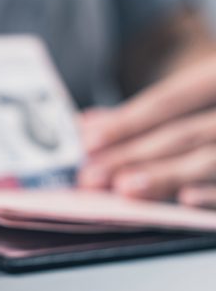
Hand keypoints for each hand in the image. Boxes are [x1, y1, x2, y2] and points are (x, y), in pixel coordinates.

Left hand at [77, 55, 215, 208]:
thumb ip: (152, 112)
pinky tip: (185, 200)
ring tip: (126, 188)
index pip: (170, 100)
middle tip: (92, 176)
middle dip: (134, 156)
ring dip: (167, 175)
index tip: (88, 141)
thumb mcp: (204, 89)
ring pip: (212, 158)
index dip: (128, 120)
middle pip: (185, 132)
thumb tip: (88, 125)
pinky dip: (214, 195)